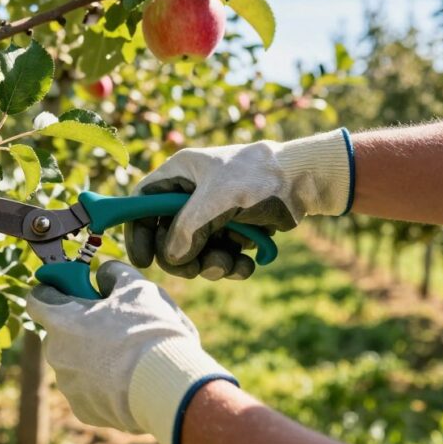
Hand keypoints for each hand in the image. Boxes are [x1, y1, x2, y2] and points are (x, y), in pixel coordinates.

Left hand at [26, 260, 235, 443]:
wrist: (168, 387)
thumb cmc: (149, 332)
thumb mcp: (137, 287)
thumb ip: (114, 273)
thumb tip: (103, 274)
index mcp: (60, 320)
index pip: (37, 298)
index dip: (54, 289)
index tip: (71, 288)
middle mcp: (55, 353)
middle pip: (59, 332)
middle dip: (79, 325)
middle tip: (111, 322)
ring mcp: (67, 384)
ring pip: (73, 362)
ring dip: (91, 355)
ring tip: (127, 355)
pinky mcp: (83, 410)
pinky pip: (87, 390)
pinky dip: (101, 384)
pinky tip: (127, 380)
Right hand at [126, 129, 352, 278]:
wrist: (305, 180)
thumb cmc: (258, 176)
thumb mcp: (218, 198)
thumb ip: (188, 227)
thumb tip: (172, 257)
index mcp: (179, 174)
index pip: (143, 203)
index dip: (138, 230)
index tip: (142, 259)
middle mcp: (190, 194)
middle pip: (167, 235)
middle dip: (182, 257)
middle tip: (196, 269)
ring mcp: (211, 214)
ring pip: (194, 251)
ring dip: (210, 264)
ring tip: (230, 263)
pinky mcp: (231, 229)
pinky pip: (219, 256)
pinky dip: (230, 265)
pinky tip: (247, 263)